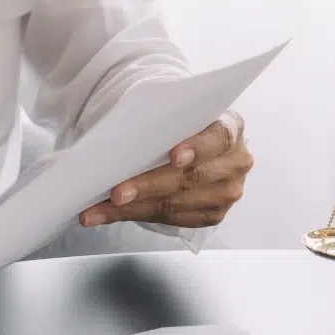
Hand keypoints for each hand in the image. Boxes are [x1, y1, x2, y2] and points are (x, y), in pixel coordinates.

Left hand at [79, 110, 252, 229]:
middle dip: (148, 186)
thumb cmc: (177, 128)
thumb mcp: (175, 115)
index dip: (196, 147)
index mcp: (230, 128)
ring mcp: (227, 191)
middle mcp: (236, 161)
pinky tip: (106, 215)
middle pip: (190, 178)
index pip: (218, 136)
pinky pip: (170, 219)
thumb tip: (117, 139)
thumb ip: (162, 124)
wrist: (190, 146)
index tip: (173, 157)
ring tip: (98, 209)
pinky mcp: (212, 214)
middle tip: (115, 193)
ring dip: (132, 208)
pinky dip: (132, 216)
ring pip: (175, 203)